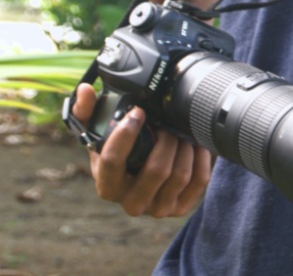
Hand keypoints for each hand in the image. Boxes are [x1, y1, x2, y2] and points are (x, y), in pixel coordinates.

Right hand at [72, 83, 211, 217]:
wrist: (144, 171)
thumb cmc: (121, 149)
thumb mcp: (100, 133)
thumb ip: (87, 110)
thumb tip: (84, 91)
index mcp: (107, 184)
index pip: (112, 162)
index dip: (126, 134)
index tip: (138, 112)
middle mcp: (131, 202)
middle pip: (156, 170)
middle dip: (166, 140)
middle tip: (168, 124)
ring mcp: (157, 208)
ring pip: (180, 176)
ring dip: (185, 147)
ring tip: (182, 132)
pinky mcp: (180, 207)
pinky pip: (199, 181)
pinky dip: (201, 158)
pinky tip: (196, 144)